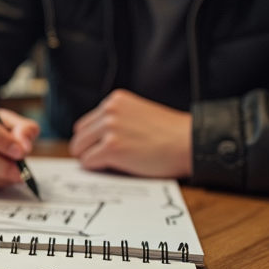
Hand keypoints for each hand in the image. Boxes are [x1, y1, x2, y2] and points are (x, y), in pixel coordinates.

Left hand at [69, 89, 192, 177]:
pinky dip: (97, 168)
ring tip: (111, 164)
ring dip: (92, 159)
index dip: (93, 139)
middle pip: (80, 136)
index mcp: (116, 100)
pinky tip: (114, 168)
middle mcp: (110, 110)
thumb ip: (118, 120)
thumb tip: (96, 140)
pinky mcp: (111, 147)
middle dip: (88, 149)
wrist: (189, 142)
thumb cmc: (171, 133)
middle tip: (103, 160)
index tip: (102, 148)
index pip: (87, 123)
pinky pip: (88, 162)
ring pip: (81, 149)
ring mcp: (110, 128)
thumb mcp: (139, 114)